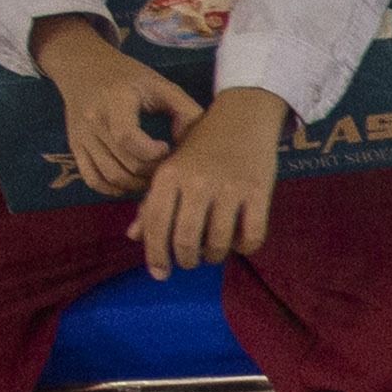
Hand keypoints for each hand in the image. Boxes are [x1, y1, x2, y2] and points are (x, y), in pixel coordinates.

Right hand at [35, 24, 197, 197]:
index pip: (127, 137)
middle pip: (125, 163)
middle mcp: (94, 120)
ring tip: (152, 176)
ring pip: (111, 176)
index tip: (166, 147)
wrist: (83, 67)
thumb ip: (185, 110)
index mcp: (115, 100)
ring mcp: (82, 135)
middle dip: (152, 172)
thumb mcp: (160, 83)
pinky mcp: (75, 146)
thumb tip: (191, 144)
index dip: (152, 152)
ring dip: (137, 184)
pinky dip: (113, 188)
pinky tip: (130, 181)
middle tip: (166, 167)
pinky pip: (92, 179)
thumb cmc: (128, 76)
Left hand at [132, 85, 287, 270]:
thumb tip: (134, 237)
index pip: (155, 223)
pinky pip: (252, 236)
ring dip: (214, 256)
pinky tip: (239, 242)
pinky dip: (244, 248)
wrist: (242, 117)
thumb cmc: (200, 147)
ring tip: (213, 252)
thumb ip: (152, 202)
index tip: (159, 273)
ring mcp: (229, 188)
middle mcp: (196, 182)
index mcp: (169, 175)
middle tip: (189, 261)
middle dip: (186, 260)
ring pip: (218, 243)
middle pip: (186, 239)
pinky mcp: (257, 191)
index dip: (155, 254)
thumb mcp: (171, 169)